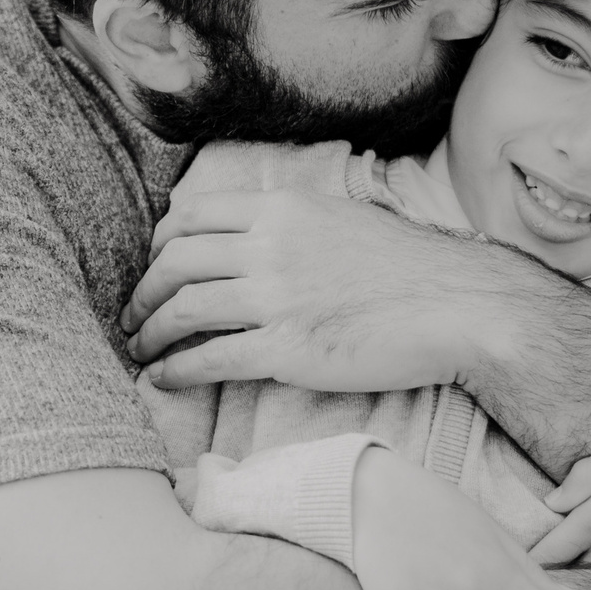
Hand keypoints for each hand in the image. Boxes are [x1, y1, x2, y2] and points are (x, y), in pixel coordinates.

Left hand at [122, 189, 540, 393]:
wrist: (458, 306)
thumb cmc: (408, 269)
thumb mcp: (341, 219)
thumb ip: (291, 223)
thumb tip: (255, 231)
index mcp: (282, 210)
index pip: (190, 215)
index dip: (159, 245)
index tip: (153, 267)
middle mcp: (270, 247)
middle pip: (174, 262)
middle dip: (142, 292)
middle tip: (132, 315)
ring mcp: (277, 298)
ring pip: (183, 310)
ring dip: (149, 332)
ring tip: (138, 349)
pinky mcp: (287, 349)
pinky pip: (210, 359)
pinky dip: (175, 370)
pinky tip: (162, 379)